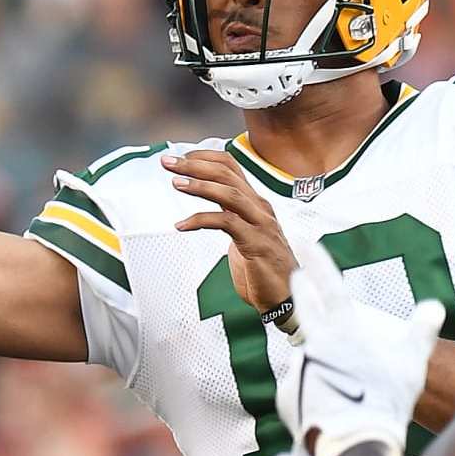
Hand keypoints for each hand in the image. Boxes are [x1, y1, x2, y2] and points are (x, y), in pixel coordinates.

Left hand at [163, 150, 295, 312]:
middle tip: (168, 162)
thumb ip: (230, 217)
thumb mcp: (244, 235)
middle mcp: (259, 208)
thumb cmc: (263, 268)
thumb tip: (207, 207)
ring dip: (200, 185)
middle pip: (227, 174)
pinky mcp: (256, 243)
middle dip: (195, 165)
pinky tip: (182, 225)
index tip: (180, 158)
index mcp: (255, 203)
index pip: (231, 167)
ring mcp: (260, 224)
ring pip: (229, 193)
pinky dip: (201, 220)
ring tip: (176, 182)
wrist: (285, 298)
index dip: (205, 158)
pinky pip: (226, 223)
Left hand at [247, 242, 444, 455]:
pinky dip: (311, 393)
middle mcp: (316, 342)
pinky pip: (300, 388)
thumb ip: (421, 330)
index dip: (317, 260)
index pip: (330, 285)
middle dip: (302, 290)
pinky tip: (328, 409)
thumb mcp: (412, 362)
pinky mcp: (287, 393)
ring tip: (343, 387)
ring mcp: (299, 367)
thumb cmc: (388, 400)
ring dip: (319, 362)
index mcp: (345, 329)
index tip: (304, 240)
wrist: (357, 442)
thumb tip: (434, 306)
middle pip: (305, 308)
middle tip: (297, 277)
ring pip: (308, 356)